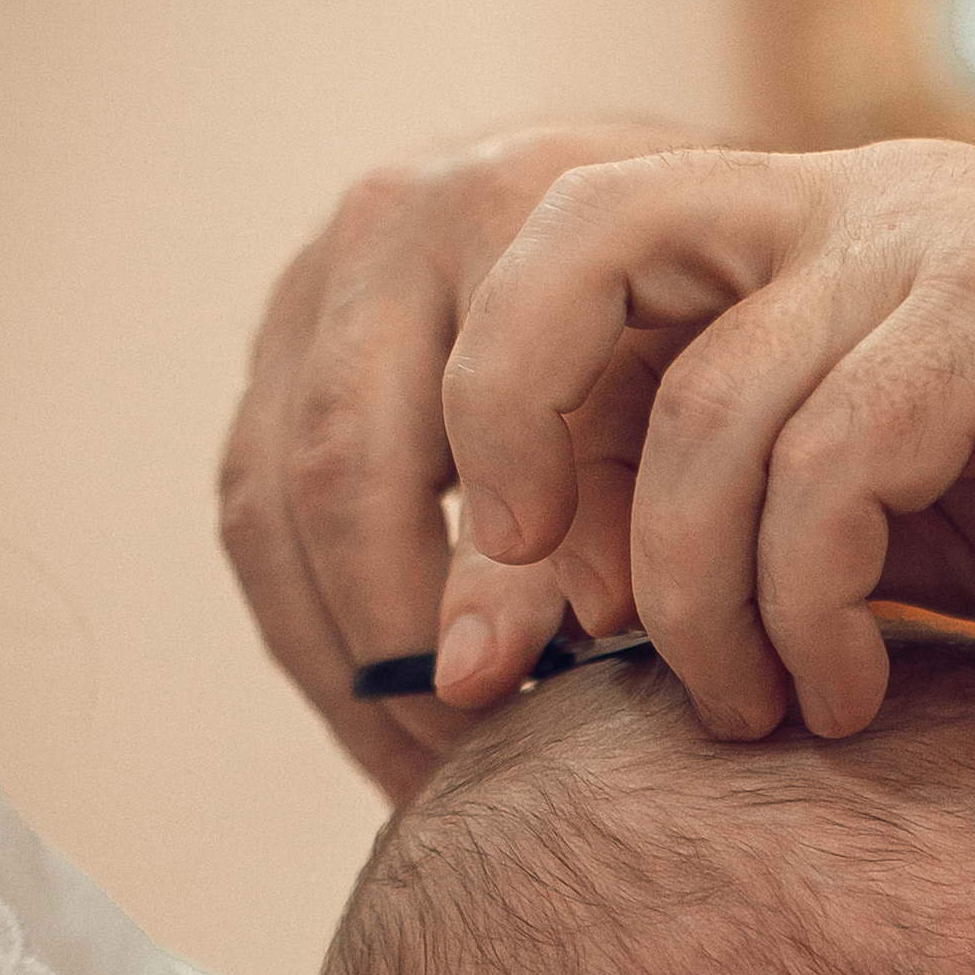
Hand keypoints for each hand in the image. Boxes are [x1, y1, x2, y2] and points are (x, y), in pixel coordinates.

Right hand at [219, 118, 707, 800]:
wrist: (682, 206)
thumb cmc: (722, 312)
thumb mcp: (709, 391)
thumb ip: (628, 508)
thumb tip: (511, 658)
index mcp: (519, 210)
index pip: (470, 407)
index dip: (482, 567)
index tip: (518, 682)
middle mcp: (396, 224)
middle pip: (337, 461)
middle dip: (393, 636)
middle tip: (465, 757)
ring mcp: (317, 278)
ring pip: (267, 496)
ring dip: (336, 656)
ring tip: (422, 768)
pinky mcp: (280, 342)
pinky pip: (252, 507)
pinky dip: (312, 626)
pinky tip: (388, 717)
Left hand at [440, 141, 974, 744]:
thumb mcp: (942, 502)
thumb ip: (798, 520)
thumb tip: (618, 642)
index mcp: (817, 233)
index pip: (575, 271)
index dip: (497, 428)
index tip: (505, 608)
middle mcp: (854, 206)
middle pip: (577, 251)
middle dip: (510, 438)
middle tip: (532, 611)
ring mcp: (936, 250)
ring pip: (709, 409)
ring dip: (695, 600)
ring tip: (754, 714)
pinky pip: (838, 464)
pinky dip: (808, 604)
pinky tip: (848, 693)